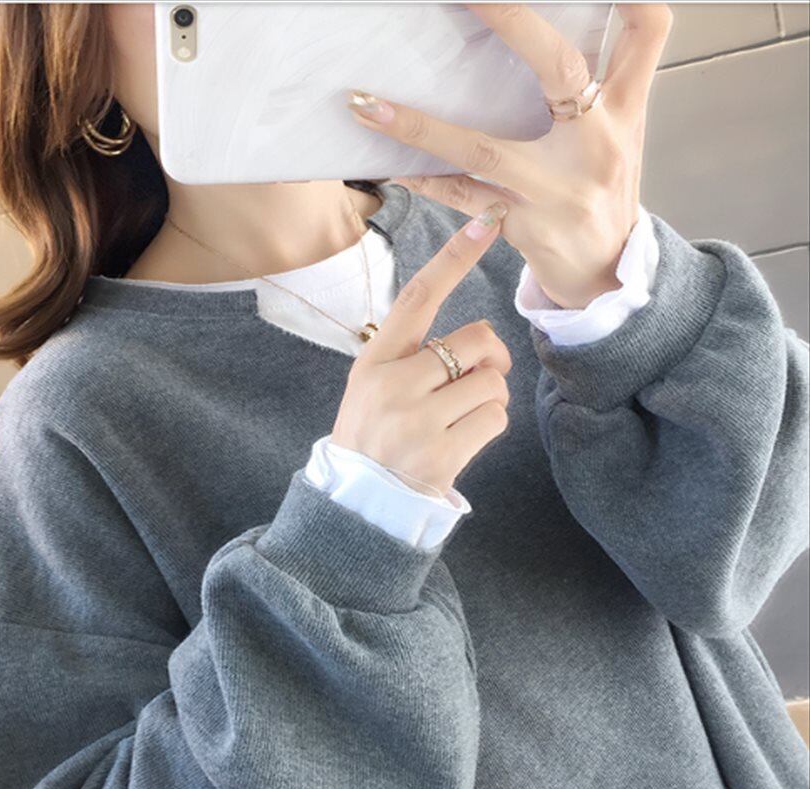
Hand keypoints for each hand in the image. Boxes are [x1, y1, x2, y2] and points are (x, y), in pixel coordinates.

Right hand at [331, 202, 512, 495]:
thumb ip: (413, 356)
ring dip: (488, 397)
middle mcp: (394, 385)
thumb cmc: (373, 434)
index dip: (454, 258)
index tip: (487, 223)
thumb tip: (481, 338)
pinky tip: (463, 437)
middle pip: (476, 342)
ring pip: (492, 383)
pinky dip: (490, 423)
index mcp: (375, 361)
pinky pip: (495, 418)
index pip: (418, 298)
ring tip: (459, 416)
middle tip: (478, 375)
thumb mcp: (373, 385)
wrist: (359, 500)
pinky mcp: (442, 453)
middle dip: (490, 358)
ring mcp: (416, 421)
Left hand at [346, 3, 672, 309]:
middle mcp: (596, 143)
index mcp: (624, 111)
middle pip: (559, 66)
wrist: (607, 273)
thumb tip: (561, 30)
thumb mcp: (622, 135)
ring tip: (368, 105)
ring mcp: (555, 189)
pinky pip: (462, 198)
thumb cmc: (605, 195)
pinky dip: (425, 180)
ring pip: (482, 149)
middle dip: (511, 20)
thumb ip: (605, 83)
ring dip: (420, 126)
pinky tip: (391, 166)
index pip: (646, 32)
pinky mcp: (523, 224)